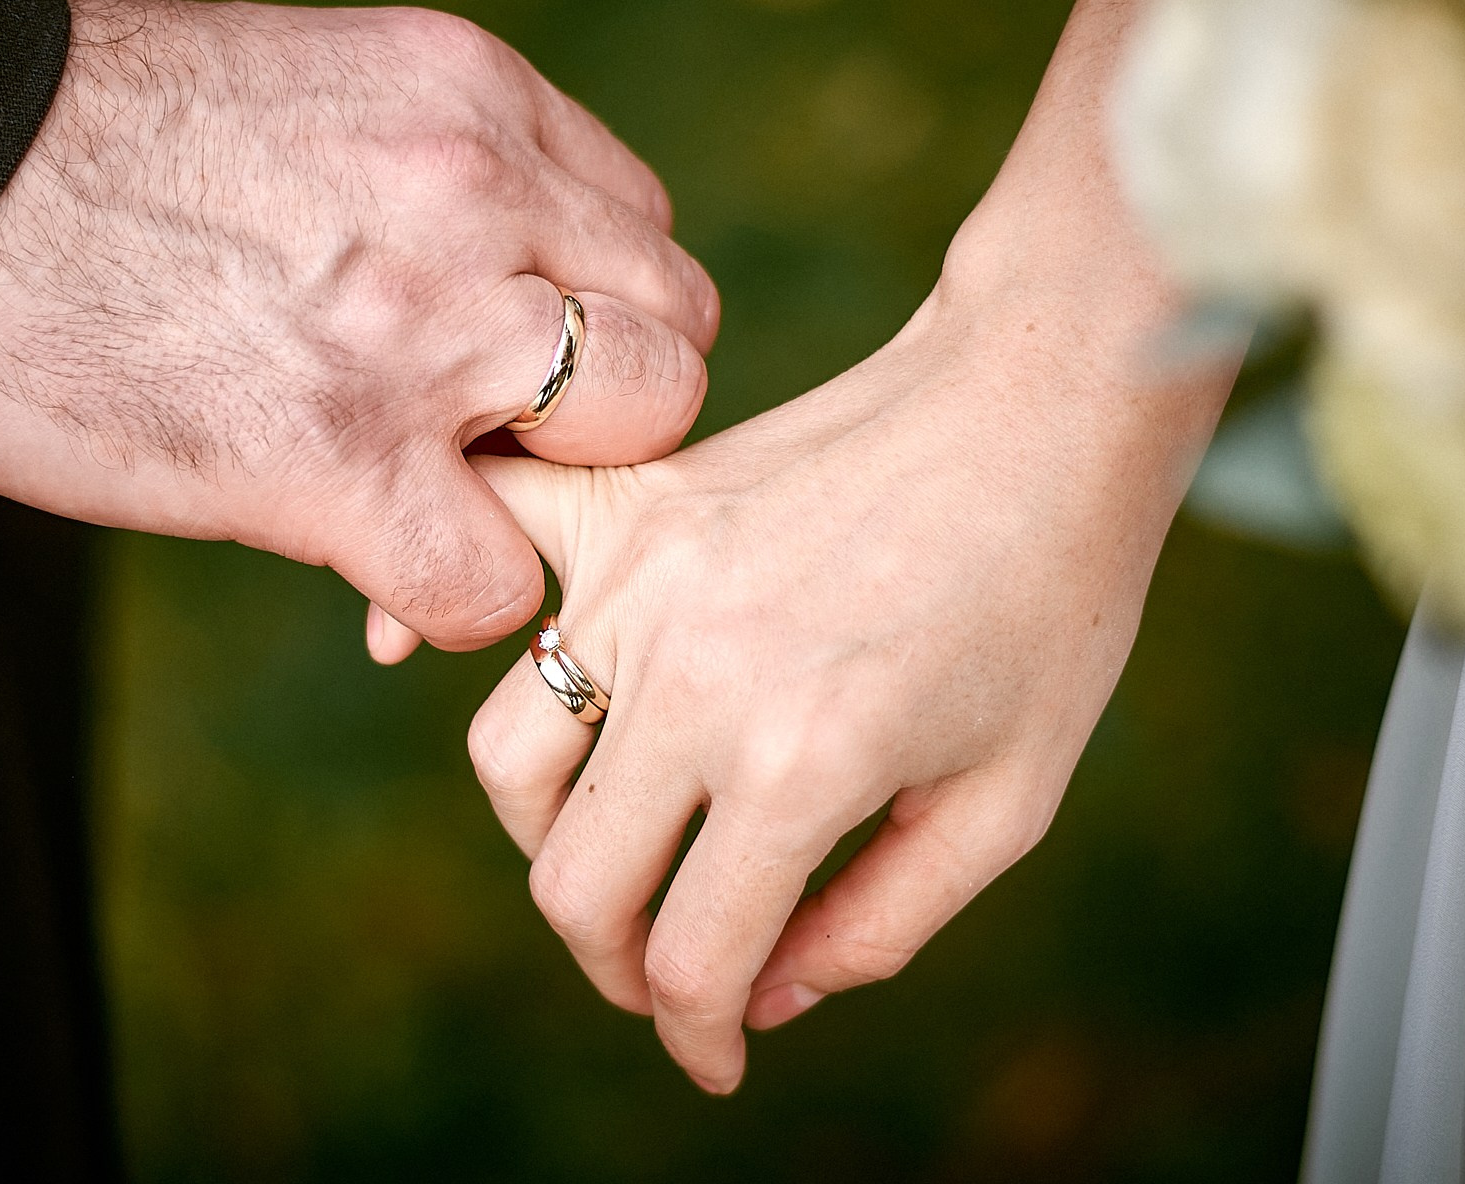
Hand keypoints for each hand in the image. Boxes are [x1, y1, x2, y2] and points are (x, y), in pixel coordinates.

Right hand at [0, 0, 718, 648]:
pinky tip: (372, 574)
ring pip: (640, 430)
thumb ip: (439, 183)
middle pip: (676, 328)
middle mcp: (478, 190)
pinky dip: (454, 598)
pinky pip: (500, 583)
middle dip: (610, 405)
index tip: (514, 372)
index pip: (642, 234)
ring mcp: (422, 321)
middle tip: (498, 449)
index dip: (596, 322)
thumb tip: (511, 310)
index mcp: (474, 97)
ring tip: (441, 500)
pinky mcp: (333, 456)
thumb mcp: (311, 97)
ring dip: (560, 493)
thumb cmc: (84, 148)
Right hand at [462, 0, 1232, 1090]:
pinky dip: (437, 604)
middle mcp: (697, 675)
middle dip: (616, 964)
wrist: (1040, 402)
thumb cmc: (1052, 601)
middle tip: (672, 972)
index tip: (716, 1061)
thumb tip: (762, 998)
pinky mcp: (630, 503)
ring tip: (621, 849)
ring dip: (551, 837)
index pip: (689, 958)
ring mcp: (644, 577)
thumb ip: (880, 925)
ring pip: (511, 759)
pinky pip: (490, 554)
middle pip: (573, 880)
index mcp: (805, 761)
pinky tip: (412, 647)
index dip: (696, 1038)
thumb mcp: (1009, 801)